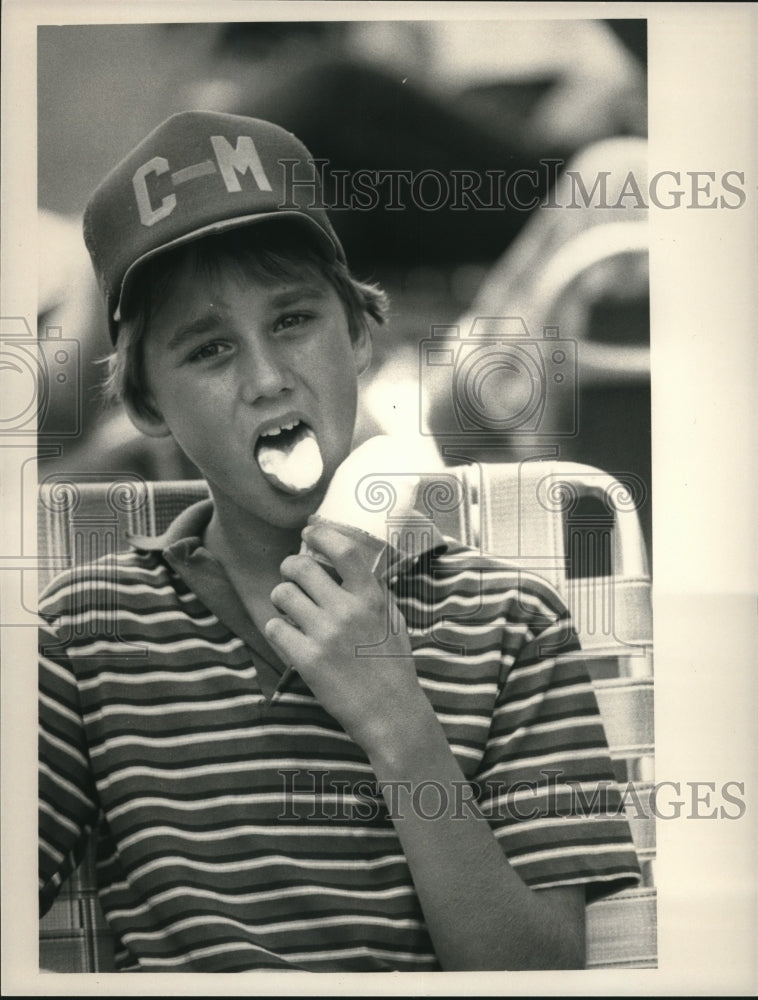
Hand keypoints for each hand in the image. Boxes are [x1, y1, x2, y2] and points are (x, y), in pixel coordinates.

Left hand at [264, 522, 426, 753]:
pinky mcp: (306, 659)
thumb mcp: (393, 620)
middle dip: (290, 567)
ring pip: (281, 594)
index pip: (344, 549)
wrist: (390, 712)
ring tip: (290, 610)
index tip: (309, 533)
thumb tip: (352, 564)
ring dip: (281, 599)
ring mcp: (325, 635)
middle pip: (301, 567)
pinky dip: (277, 630)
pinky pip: (274, 628)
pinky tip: (289, 637)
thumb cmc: (393, 666)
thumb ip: (373, 592)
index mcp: (371, 598)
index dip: (320, 534)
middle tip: (291, 576)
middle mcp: (347, 611)